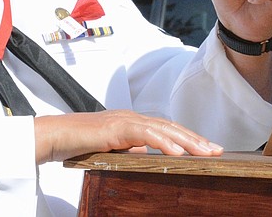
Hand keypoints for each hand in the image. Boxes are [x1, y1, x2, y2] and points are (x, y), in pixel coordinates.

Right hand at [34, 110, 222, 163]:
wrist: (53, 136)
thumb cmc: (78, 143)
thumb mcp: (111, 150)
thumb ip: (129, 149)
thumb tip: (147, 155)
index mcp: (132, 122)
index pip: (167, 129)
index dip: (189, 138)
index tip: (207, 148)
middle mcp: (132, 117)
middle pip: (171, 126)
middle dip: (196, 139)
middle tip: (217, 151)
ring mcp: (125, 120)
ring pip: (163, 129)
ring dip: (187, 141)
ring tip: (205, 153)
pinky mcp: (116, 128)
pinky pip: (145, 135)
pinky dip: (164, 143)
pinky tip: (178, 153)